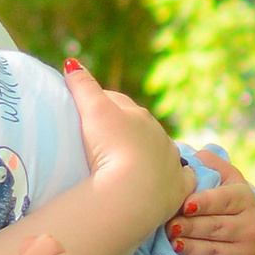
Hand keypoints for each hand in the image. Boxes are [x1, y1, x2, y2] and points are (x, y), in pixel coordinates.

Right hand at [64, 62, 178, 189]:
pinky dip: (178, 176)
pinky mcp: (178, 188)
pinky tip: (172, 178)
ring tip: (130, 163)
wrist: (133, 192)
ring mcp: (170, 162)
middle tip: (105, 139)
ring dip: (149, 153)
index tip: (86, 111)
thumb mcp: (93, 111)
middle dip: (127, 128)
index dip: (102, 104)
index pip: (118, 103)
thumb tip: (71, 63)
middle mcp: (159, 136)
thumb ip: (83, 86)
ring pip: (161, 151)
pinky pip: (183, 179)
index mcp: (138, 115)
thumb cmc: (111, 147)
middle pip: (140, 126)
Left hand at [168, 146, 254, 254]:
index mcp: (245, 199)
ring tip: (172, 241)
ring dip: (188, 246)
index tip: (185, 206)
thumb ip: (213, 167)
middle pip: (213, 226)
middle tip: (168, 226)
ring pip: (212, 248)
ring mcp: (247, 249)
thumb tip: (188, 158)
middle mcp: (251, 224)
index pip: (223, 200)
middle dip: (187, 226)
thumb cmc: (236, 209)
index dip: (203, 203)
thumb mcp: (232, 184)